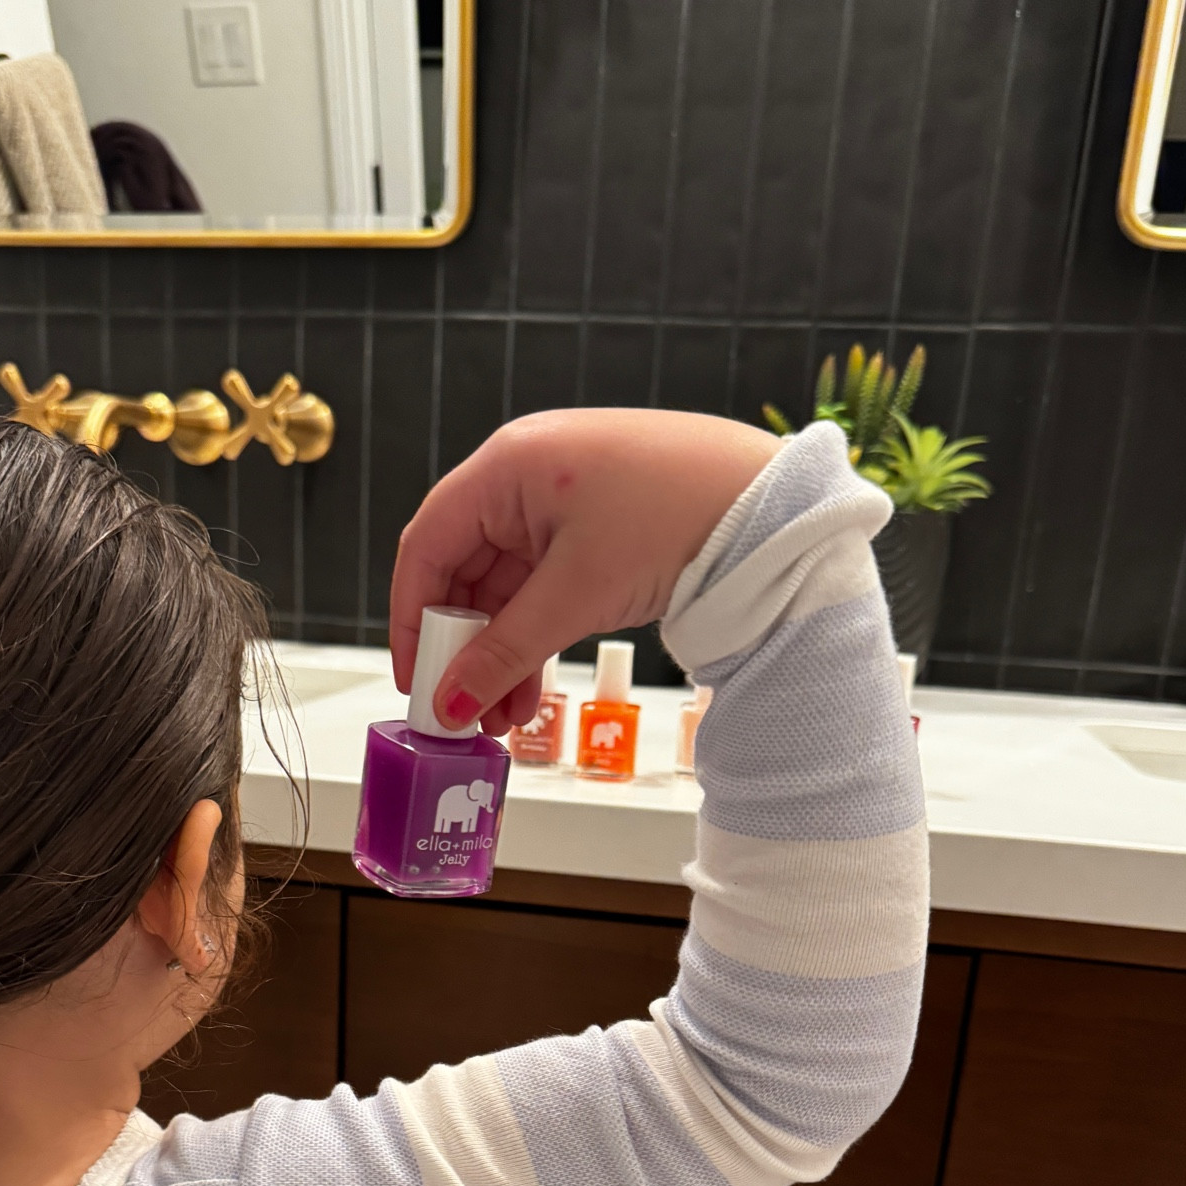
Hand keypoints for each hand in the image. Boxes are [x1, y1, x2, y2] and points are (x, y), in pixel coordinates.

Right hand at [390, 409, 779, 733]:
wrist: (773, 506)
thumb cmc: (677, 515)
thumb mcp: (577, 594)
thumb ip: (504, 652)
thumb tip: (452, 702)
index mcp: (509, 466)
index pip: (428, 545)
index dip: (412, 617)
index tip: (414, 679)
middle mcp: (529, 475)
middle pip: (465, 571)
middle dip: (462, 649)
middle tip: (460, 712)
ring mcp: (564, 501)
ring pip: (506, 589)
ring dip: (499, 654)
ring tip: (501, 719)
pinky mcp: (597, 529)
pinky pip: (544, 588)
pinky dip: (534, 638)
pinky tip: (530, 691)